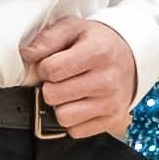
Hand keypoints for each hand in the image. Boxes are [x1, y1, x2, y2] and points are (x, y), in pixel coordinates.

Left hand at [22, 16, 137, 137]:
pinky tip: (79, 103)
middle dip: (50, 87)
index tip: (51, 64)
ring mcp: (110, 103)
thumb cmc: (98, 43)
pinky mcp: (111, 120)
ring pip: (63, 117)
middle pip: (53, 95)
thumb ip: (48, 38)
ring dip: (60, 106)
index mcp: (98, 53)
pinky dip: (73, 119)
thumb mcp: (74, 28)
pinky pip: (76, 131)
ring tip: (69, 92)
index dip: (44, 67)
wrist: (130, 57)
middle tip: (60, 79)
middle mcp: (106, 80)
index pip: (51, 70)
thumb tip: (28, 54)